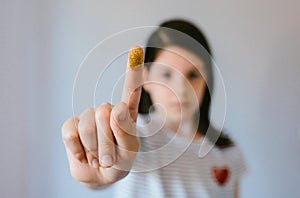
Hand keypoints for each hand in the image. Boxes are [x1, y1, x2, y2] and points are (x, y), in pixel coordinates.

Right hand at [61, 46, 143, 187]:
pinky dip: (78, 150)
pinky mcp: (71, 125)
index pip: (131, 91)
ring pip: (89, 126)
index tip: (136, 49)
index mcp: (126, 115)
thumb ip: (125, 132)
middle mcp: (107, 111)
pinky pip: (71, 133)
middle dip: (108, 142)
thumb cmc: (118, 162)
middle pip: (105, 112)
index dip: (133, 71)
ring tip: (99, 157)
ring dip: (96, 150)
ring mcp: (88, 116)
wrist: (98, 176)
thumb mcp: (129, 152)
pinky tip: (83, 154)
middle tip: (110, 157)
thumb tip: (115, 107)